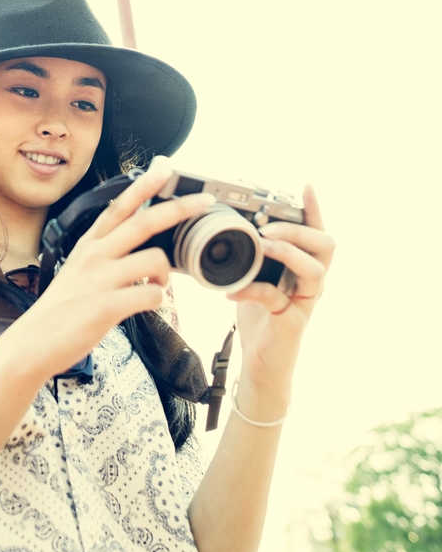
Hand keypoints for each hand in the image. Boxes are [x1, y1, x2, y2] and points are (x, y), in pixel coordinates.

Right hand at [9, 156, 214, 379]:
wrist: (32, 344)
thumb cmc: (58, 312)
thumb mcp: (75, 272)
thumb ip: (102, 257)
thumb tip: (135, 250)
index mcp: (87, 246)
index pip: (118, 207)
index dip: (144, 186)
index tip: (165, 169)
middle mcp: (94, 257)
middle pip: (143, 222)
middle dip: (178, 208)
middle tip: (203, 200)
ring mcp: (100, 280)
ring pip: (154, 259)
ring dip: (165, 274)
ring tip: (157, 285)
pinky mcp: (107, 306)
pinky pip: (151, 295)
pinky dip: (155, 300)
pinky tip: (144, 304)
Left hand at [225, 184, 334, 389]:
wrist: (260, 364)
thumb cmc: (258, 319)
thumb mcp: (254, 280)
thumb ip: (249, 258)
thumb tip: (225, 231)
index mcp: (303, 268)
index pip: (316, 233)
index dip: (315, 210)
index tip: (307, 187)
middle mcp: (311, 283)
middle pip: (326, 245)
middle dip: (299, 229)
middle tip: (268, 225)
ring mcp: (305, 303)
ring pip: (314, 270)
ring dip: (288, 252)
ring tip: (263, 245)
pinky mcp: (292, 322)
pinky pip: (277, 300)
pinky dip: (252, 291)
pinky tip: (231, 291)